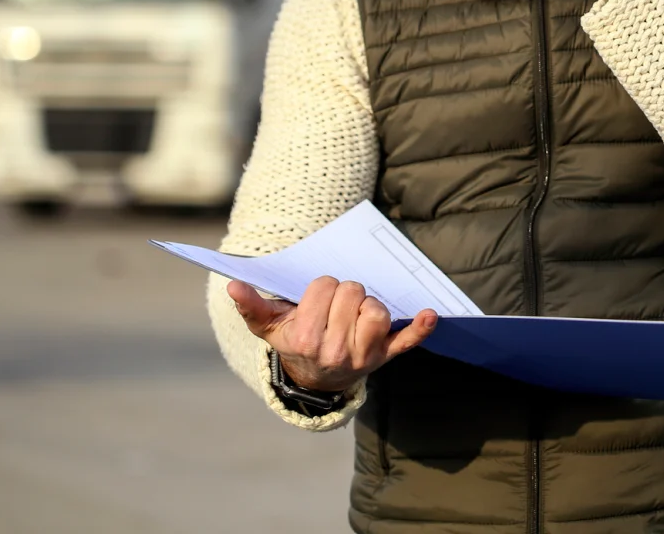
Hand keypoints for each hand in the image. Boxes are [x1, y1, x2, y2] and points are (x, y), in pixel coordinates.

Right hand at [228, 276, 435, 392]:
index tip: (316, 299)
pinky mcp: (385, 356)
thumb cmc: (293, 341)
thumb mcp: (268, 327)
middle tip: (335, 306)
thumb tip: (233, 285)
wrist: (315, 379)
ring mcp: (365, 355)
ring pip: (378, 310)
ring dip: (369, 304)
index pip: (325, 287)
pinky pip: (407, 341)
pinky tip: (430, 314)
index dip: (321, 287)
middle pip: (353, 292)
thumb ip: (250, 306)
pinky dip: (420, 328)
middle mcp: (337, 351)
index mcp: (308, 339)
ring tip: (355, 313)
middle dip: (344, 291)